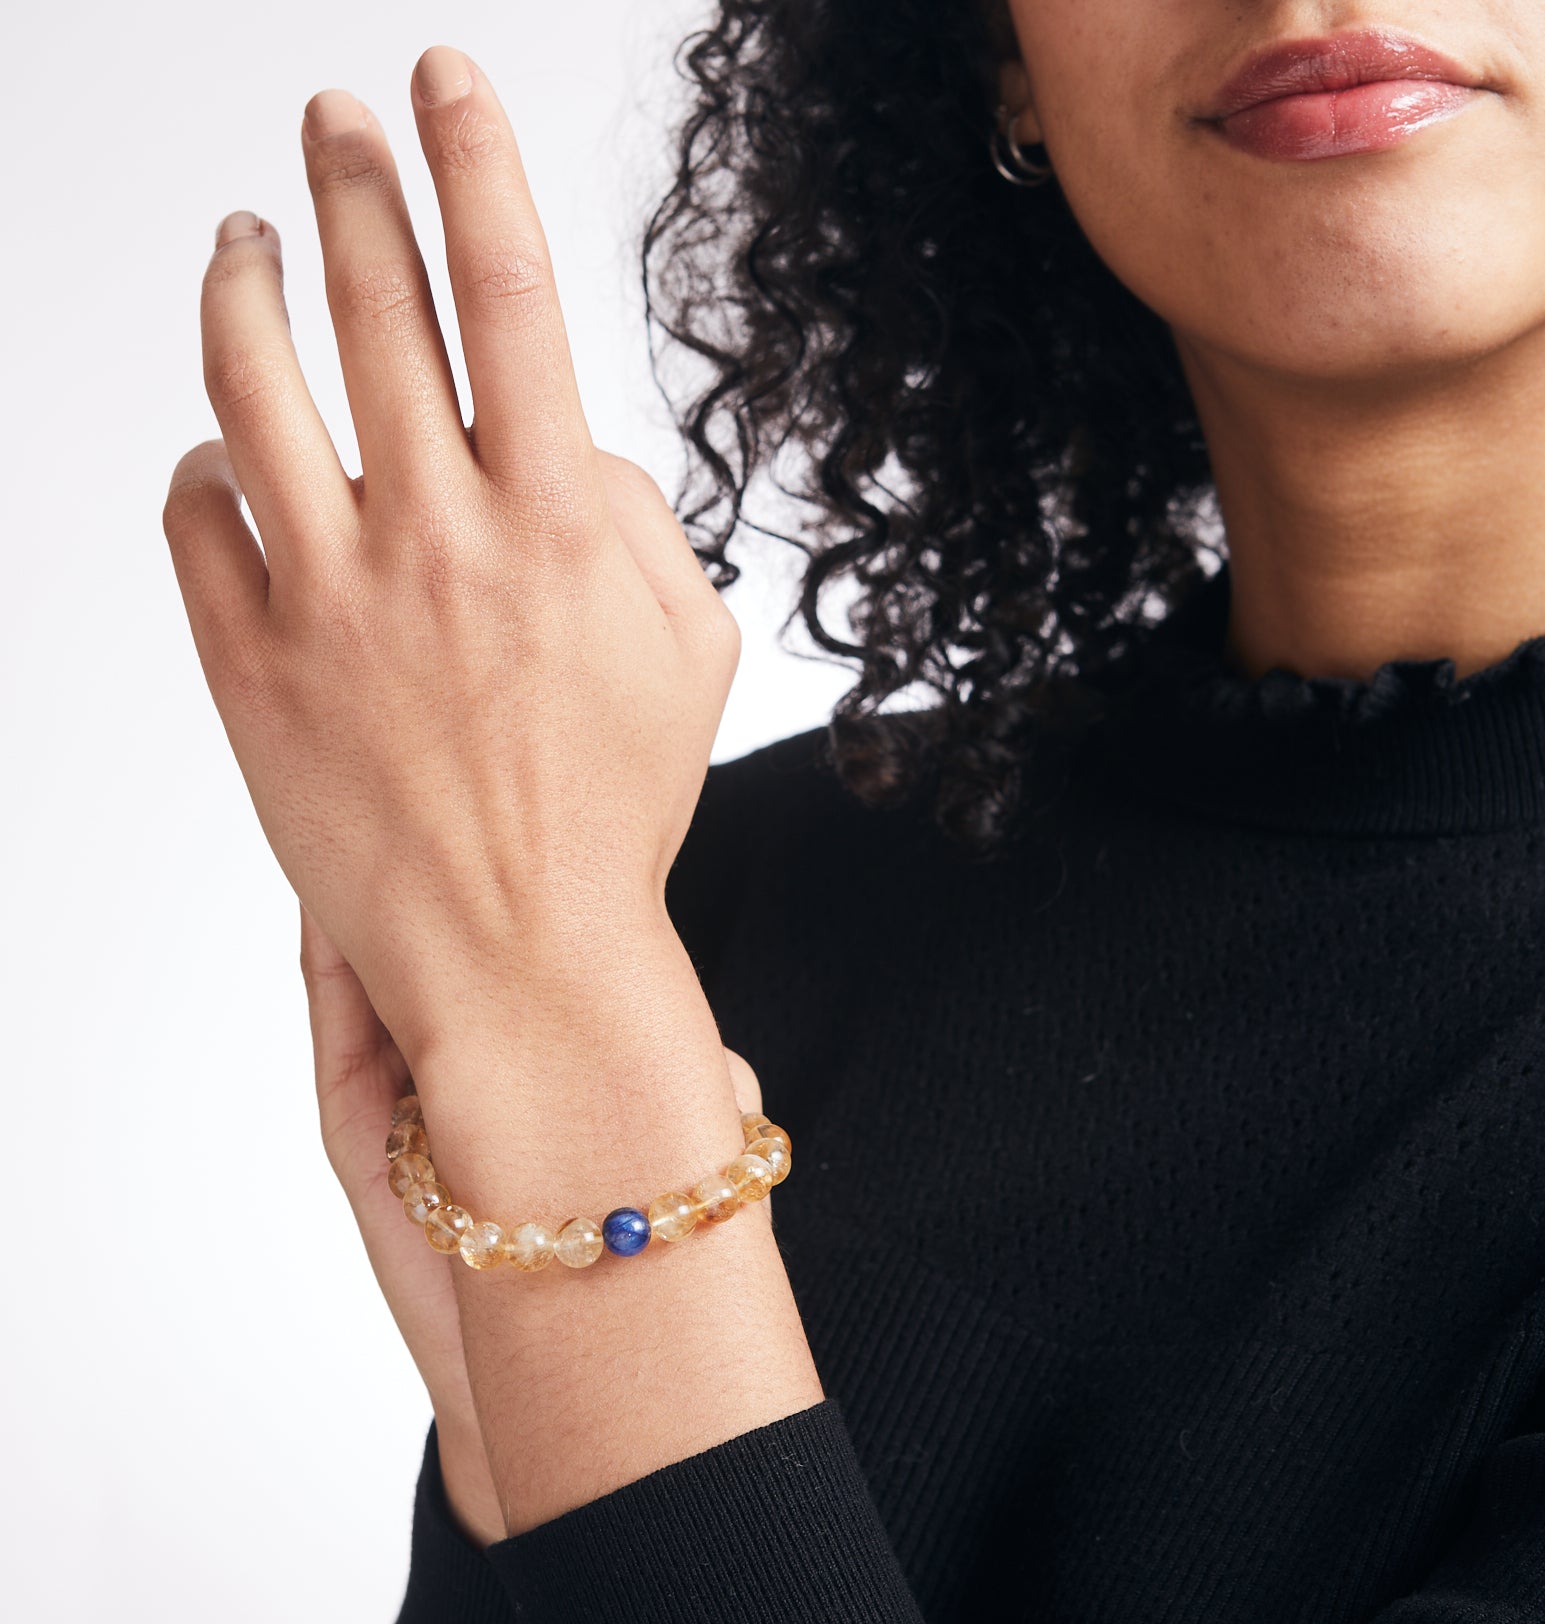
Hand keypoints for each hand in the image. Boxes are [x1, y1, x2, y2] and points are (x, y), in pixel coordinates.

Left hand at [167, 45, 822, 1536]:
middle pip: (376, 305)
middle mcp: (437, 537)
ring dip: (245, 288)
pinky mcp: (250, 665)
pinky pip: (194, 522)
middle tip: (330, 120)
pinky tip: (218, 459)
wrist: (520, 956)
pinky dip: (201, 468)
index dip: (474, 161)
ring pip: (251, 385)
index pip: (511, 292)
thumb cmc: (614, 813)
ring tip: (246, 246)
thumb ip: (650, 525)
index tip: (440, 81)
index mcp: (557, 523)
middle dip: (350, 182)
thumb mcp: (693, 658)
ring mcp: (330, 596)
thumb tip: (580, 452)